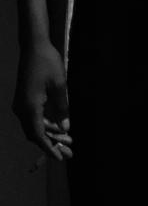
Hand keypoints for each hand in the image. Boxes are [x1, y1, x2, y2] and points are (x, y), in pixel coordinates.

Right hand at [12, 41, 72, 161]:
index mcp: (30, 108)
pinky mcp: (23, 99)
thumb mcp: (60, 85)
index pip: (39, 135)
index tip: (60, 159)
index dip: (49, 148)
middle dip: (51, 144)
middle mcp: (22, 109)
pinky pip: (33, 118)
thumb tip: (65, 128)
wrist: (33, 46)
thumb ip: (62, 108)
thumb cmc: (48, 63)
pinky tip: (58, 126)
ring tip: (68, 140)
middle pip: (35, 134)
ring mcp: (21, 104)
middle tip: (69, 152)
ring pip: (34, 126)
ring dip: (49, 134)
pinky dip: (45, 124)